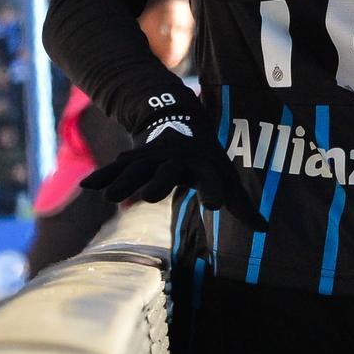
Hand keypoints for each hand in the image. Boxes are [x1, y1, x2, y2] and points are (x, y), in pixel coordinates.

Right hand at [83, 106, 268, 230]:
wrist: (182, 124)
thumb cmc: (207, 162)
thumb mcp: (226, 179)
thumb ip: (242, 206)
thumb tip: (266, 230)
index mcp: (203, 166)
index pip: (211, 180)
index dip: (215, 190)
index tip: (215, 205)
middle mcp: (176, 161)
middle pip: (168, 173)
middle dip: (160, 183)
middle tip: (151, 198)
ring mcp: (152, 158)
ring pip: (138, 169)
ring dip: (124, 181)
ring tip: (110, 198)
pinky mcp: (132, 159)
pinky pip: (115, 167)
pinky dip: (102, 175)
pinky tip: (87, 186)